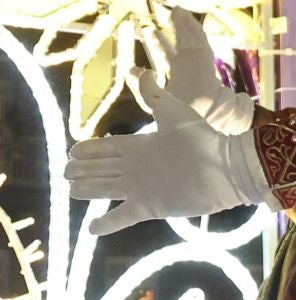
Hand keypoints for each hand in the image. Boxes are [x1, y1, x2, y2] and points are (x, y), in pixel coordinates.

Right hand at [64, 89, 264, 233]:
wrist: (224, 169)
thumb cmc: (203, 139)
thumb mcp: (175, 114)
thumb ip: (155, 96)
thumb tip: (142, 71)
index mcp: (142, 146)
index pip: (108, 148)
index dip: (90, 150)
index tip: (71, 152)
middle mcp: (138, 168)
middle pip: (102, 170)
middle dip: (83, 171)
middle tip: (66, 172)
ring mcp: (142, 189)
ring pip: (106, 190)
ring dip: (88, 192)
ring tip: (72, 191)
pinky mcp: (149, 207)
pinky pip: (123, 217)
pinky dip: (108, 223)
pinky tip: (92, 227)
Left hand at [143, 8, 254, 135]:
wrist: (200, 111)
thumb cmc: (177, 109)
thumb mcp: (151, 98)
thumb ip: (140, 84)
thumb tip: (129, 69)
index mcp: (177, 73)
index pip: (167, 53)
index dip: (158, 43)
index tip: (149, 32)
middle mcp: (187, 64)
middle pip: (179, 42)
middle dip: (171, 29)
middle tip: (164, 14)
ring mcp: (196, 58)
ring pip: (188, 36)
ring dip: (182, 22)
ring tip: (175, 9)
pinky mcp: (204, 54)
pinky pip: (198, 36)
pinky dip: (191, 25)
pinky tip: (184, 14)